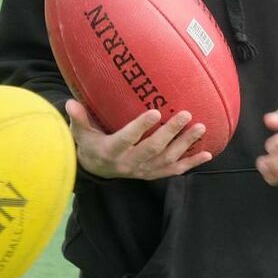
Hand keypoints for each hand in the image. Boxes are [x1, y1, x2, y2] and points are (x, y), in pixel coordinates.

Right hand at [65, 99, 210, 179]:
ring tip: (200, 128)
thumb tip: (69, 103)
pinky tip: (207, 154)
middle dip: (171, 133)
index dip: (140, 127)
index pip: (127, 139)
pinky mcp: (152, 175)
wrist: (95, 170)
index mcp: (111, 151)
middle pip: (153, 149)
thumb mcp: (79, 133)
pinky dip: (191, 164)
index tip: (155, 111)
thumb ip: (78, 119)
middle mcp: (129, 164)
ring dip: (185, 145)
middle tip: (186, 115)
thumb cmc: (89, 144)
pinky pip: (174, 171)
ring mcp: (143, 171)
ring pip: (167, 159)